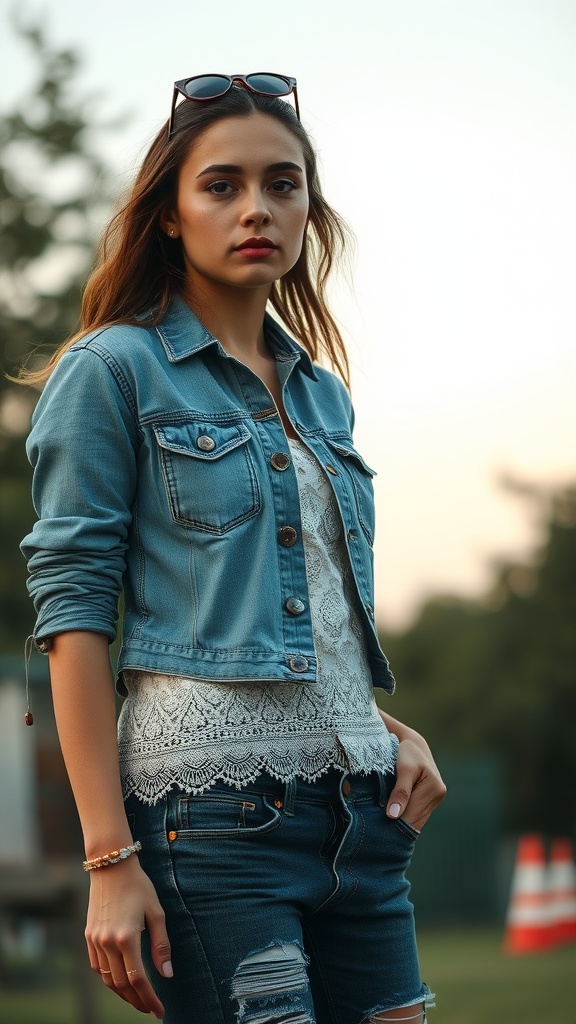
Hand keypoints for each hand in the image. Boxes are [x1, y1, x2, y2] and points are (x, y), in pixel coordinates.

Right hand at [85, 857, 171, 1017]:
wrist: (111, 866)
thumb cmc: (138, 886)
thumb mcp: (156, 912)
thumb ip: (161, 945)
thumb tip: (167, 974)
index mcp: (127, 937)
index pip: (138, 980)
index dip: (149, 999)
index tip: (159, 1011)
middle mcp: (107, 942)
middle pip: (121, 985)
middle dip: (137, 1001)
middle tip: (150, 1009)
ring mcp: (95, 940)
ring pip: (107, 979)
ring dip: (122, 993)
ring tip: (137, 999)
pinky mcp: (88, 935)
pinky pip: (97, 967)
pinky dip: (109, 978)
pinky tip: (120, 979)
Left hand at [378, 711, 446, 829]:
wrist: (412, 742)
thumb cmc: (406, 752)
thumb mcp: (403, 769)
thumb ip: (401, 792)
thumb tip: (393, 815)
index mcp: (435, 788)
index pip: (414, 814)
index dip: (397, 823)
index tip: (379, 828)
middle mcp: (438, 794)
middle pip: (415, 819)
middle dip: (398, 825)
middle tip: (377, 829)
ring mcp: (434, 798)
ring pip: (416, 819)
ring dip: (400, 822)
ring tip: (382, 825)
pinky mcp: (428, 798)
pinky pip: (415, 814)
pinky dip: (404, 817)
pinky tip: (391, 818)